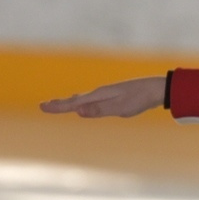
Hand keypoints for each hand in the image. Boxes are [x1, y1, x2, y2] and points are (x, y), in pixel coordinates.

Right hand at [40, 75, 164, 117]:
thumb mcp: (119, 108)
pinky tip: (84, 104)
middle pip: (75, 99)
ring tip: (59, 104)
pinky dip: (82, 102)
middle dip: (60, 104)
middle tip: (44, 106)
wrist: (156, 88)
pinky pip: (92, 99)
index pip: (73, 103)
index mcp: (99, 96)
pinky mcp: (114, 96)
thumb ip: (99, 110)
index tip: (42, 107)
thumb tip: (78, 111)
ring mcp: (107, 94)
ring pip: (83, 99)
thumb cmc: (139, 100)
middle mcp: (100, 93)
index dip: (58, 106)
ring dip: (69, 102)